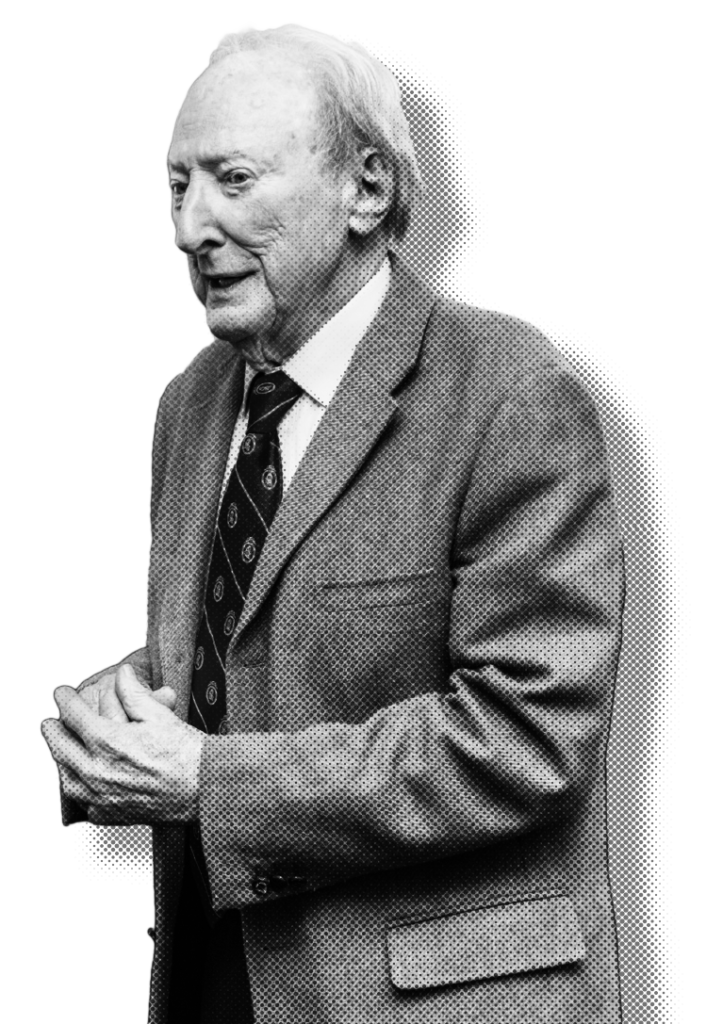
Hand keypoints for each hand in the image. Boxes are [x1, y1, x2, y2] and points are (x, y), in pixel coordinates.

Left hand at [41, 664, 203, 825]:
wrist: (202, 789)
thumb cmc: (184, 752)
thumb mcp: (159, 714)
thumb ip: (133, 693)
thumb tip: (121, 674)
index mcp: (107, 741)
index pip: (73, 716)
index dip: (64, 701)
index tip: (61, 694)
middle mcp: (96, 772)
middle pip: (60, 748)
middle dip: (53, 732)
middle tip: (50, 723)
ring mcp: (100, 797)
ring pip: (66, 779)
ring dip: (60, 762)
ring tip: (61, 752)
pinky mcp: (109, 816)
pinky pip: (83, 803)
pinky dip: (79, 790)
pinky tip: (83, 781)